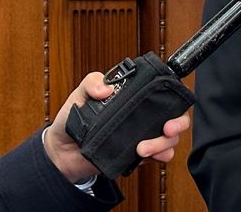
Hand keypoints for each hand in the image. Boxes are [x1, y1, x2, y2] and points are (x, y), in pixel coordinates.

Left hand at [43, 72, 191, 182]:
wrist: (62, 152)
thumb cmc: (72, 120)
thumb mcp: (79, 94)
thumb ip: (91, 83)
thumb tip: (105, 89)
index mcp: (135, 98)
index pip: (164, 93)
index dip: (175, 97)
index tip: (170, 105)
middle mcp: (144, 115)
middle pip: (176, 116)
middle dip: (178, 124)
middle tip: (167, 129)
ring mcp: (144, 135)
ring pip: (171, 138)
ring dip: (163, 144)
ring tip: (142, 149)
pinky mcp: (139, 154)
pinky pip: (160, 156)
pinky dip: (159, 157)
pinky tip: (145, 157)